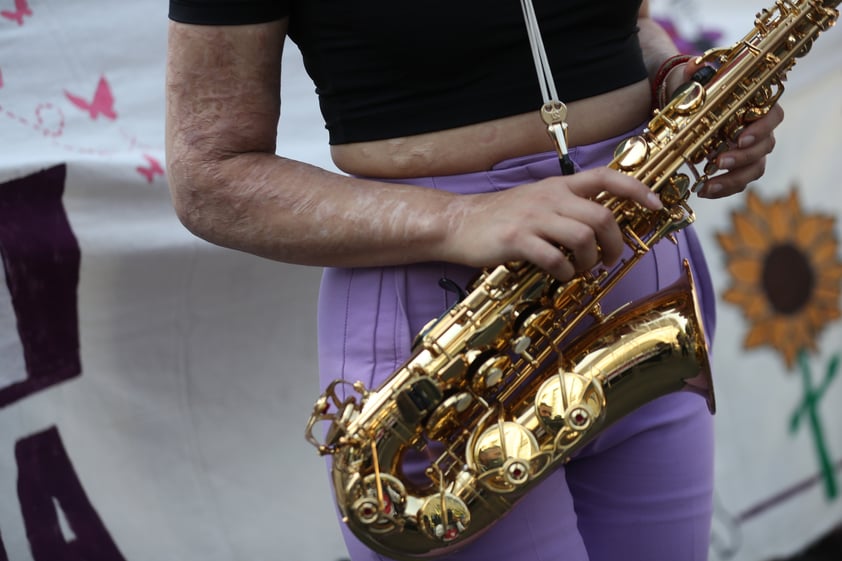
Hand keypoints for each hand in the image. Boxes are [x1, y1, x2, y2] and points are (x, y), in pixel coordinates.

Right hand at [440, 167, 662, 280]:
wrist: (458, 223)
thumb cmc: (499, 217)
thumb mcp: (536, 201)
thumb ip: (566, 207)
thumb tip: (600, 226)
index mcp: (558, 186)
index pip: (606, 177)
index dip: (636, 190)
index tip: (656, 205)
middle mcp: (549, 198)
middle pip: (602, 216)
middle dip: (616, 244)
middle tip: (610, 260)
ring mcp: (533, 218)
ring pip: (584, 238)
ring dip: (591, 261)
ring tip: (583, 270)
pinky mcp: (517, 240)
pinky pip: (555, 259)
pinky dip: (565, 273)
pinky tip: (560, 275)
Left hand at [675, 60, 784, 198]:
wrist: (684, 107)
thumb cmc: (695, 92)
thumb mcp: (692, 80)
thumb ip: (692, 74)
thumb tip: (690, 66)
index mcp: (755, 106)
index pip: (773, 116)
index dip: (761, 129)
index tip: (740, 138)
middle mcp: (758, 129)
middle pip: (764, 147)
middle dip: (742, 158)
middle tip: (718, 162)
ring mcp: (749, 150)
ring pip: (754, 169)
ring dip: (732, 179)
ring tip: (708, 186)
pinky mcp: (736, 166)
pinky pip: (738, 181)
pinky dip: (723, 188)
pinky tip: (704, 191)